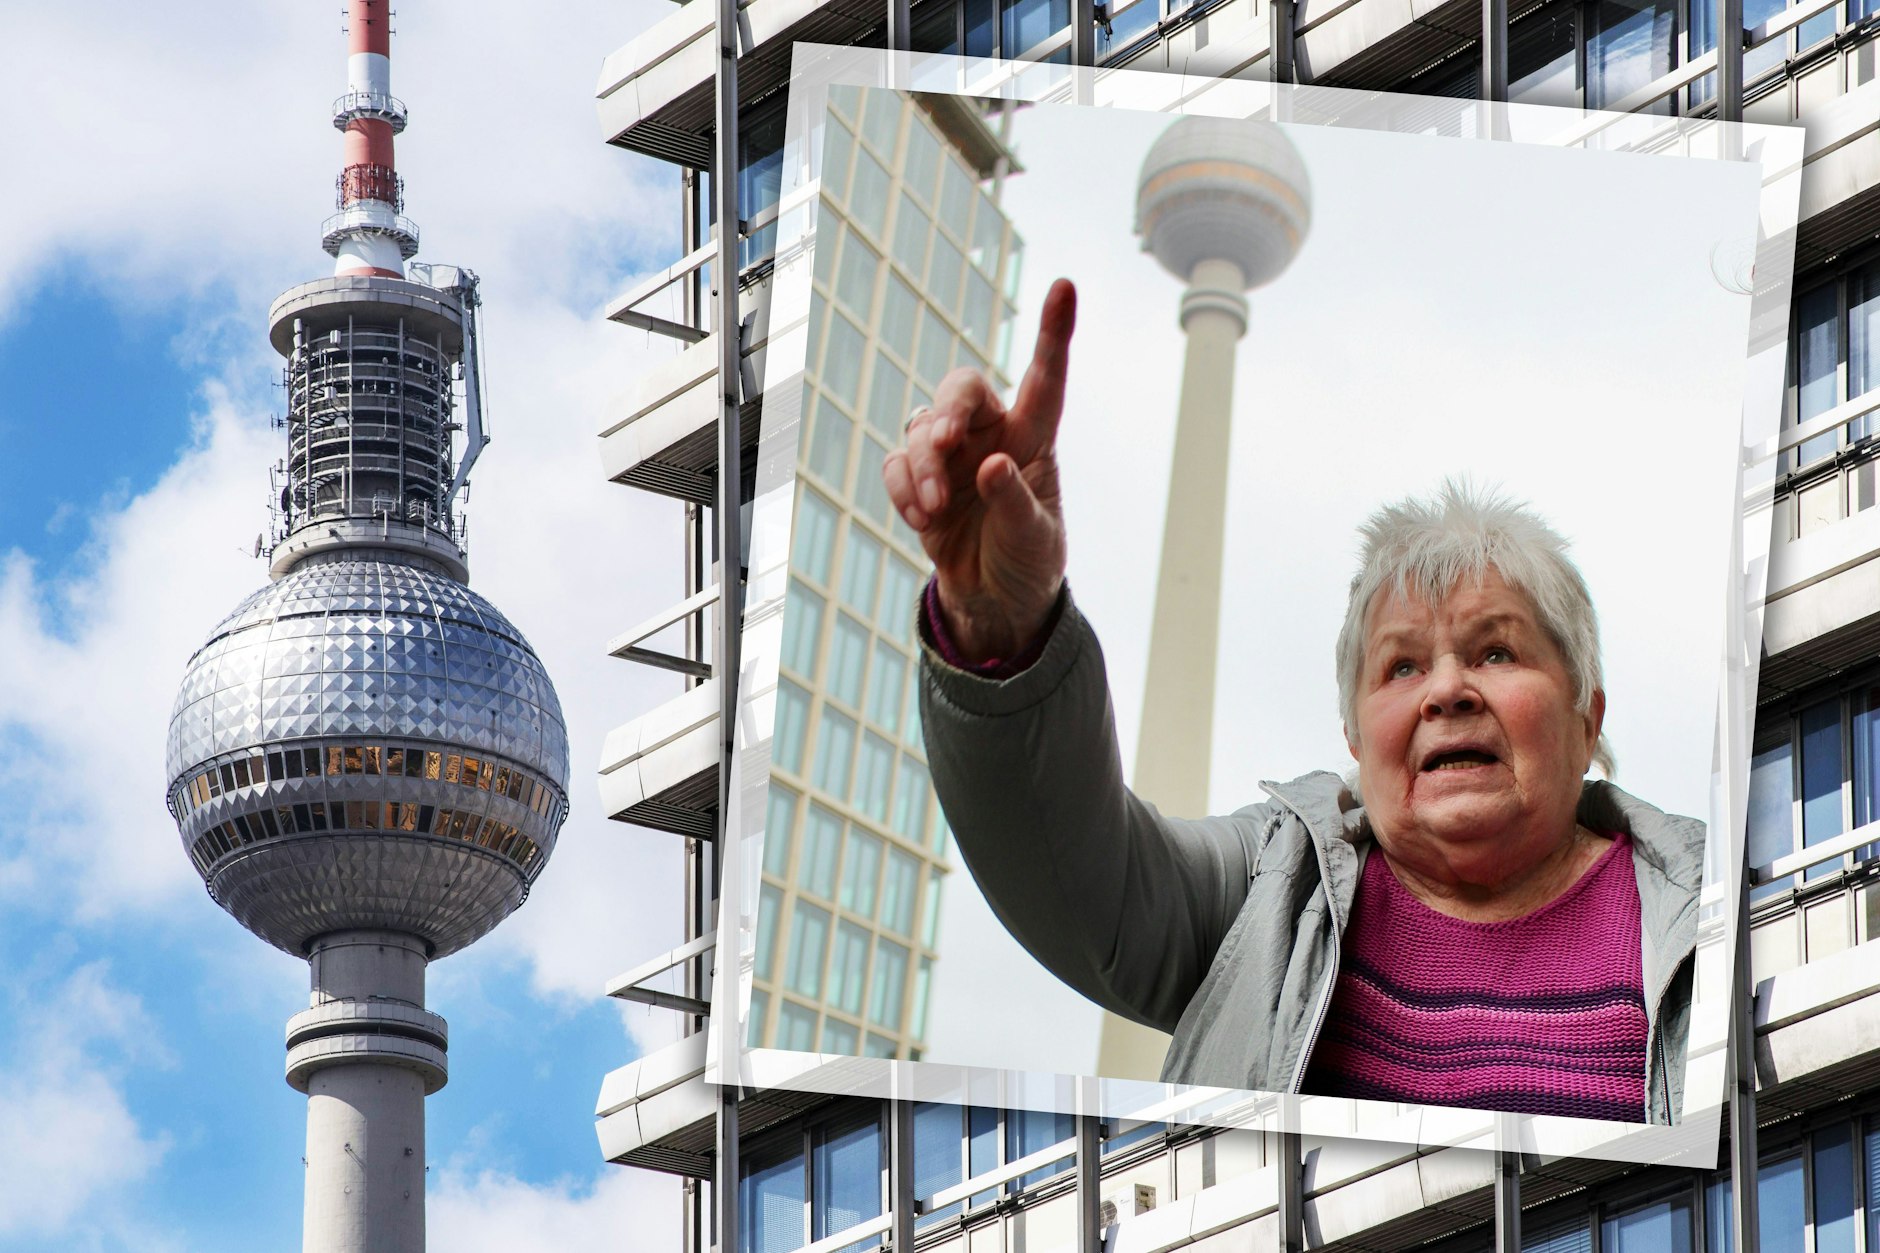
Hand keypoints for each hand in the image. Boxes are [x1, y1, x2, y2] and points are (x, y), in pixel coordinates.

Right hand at [883, 278, 1075, 662]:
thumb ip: (1015, 501)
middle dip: (947, 411)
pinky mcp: (919, 483)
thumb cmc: (1030, 561)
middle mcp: (991, 436)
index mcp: (1034, 438)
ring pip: (921, 429)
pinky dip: (902, 488)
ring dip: (922, 465)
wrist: (997, 602)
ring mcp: (952, 457)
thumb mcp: (1036, 537)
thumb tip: (989, 466)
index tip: (1064, 287)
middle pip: (961, 389)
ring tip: (936, 507)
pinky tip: (922, 517)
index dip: (1054, 333)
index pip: (1045, 378)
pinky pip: (895, 465)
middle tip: (944, 443)